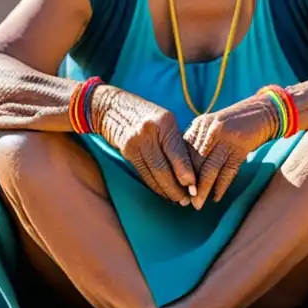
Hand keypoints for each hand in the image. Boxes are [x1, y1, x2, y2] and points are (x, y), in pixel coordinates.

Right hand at [90, 86, 196, 204]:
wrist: (113, 107)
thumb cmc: (147, 115)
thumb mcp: (165, 121)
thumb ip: (177, 141)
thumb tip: (193, 169)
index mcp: (165, 122)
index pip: (177, 151)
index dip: (185, 171)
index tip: (194, 187)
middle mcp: (150, 131)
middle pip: (164, 166)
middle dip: (176, 187)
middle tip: (187, 199)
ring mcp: (136, 141)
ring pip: (153, 173)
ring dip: (166, 190)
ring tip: (177, 199)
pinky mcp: (127, 151)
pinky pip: (143, 173)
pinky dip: (154, 185)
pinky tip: (163, 192)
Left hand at [183, 95, 279, 209]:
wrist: (263, 111)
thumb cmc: (234, 122)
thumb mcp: (213, 126)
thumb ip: (198, 142)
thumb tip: (183, 169)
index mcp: (200, 125)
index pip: (184, 151)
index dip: (179, 171)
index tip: (175, 187)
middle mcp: (211, 131)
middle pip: (195, 162)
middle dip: (189, 184)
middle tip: (184, 201)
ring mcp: (227, 139)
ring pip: (210, 170)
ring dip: (203, 190)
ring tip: (198, 205)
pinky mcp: (241, 148)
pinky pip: (228, 172)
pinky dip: (221, 187)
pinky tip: (216, 198)